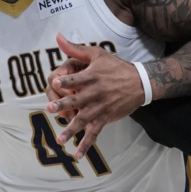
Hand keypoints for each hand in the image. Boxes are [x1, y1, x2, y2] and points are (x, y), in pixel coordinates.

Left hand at [46, 33, 144, 158]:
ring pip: (83, 120)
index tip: (55, 81)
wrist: (139, 83)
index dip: (66, 80)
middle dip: (64, 104)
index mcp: (91, 77)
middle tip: (51, 108)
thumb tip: (57, 37)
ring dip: (71, 130)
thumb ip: (76, 49)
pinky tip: (77, 154)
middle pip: (77, 99)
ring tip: (60, 139)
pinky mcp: (105, 118)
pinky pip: (94, 133)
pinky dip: (86, 144)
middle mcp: (95, 93)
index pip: (77, 78)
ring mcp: (100, 107)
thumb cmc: (115, 67)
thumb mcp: (97, 54)